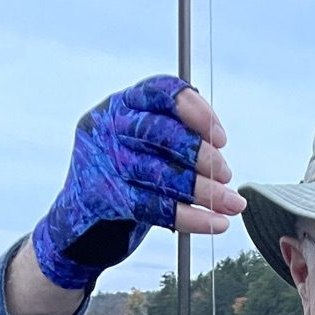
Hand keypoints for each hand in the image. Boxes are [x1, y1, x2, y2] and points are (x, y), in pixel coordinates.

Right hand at [31, 76, 245, 290]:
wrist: (83, 224)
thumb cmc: (125, 180)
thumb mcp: (144, 147)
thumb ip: (174, 137)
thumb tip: (218, 149)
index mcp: (122, 105)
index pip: (161, 91)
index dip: (197, 111)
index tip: (220, 139)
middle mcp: (108, 126)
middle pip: (162, 131)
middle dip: (201, 156)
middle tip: (225, 175)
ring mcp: (102, 161)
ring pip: (160, 173)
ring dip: (204, 191)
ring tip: (230, 204)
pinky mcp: (103, 197)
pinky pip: (154, 207)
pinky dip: (191, 217)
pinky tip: (214, 223)